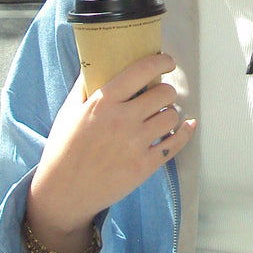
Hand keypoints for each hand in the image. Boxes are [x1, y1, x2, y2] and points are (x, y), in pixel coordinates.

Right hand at [26, 52, 195, 252]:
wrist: (64, 191)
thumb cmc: (64, 149)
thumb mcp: (68, 112)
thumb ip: (84, 87)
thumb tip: (95, 64)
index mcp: (103, 103)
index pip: (141, 72)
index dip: (160, 61)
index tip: (166, 61)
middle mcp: (123, 121)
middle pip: (163, 93)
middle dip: (165, 91)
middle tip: (159, 95)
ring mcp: (135, 144)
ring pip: (171, 116)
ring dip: (169, 112)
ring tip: (161, 114)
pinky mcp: (144, 166)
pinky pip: (175, 143)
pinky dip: (184, 132)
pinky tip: (187, 126)